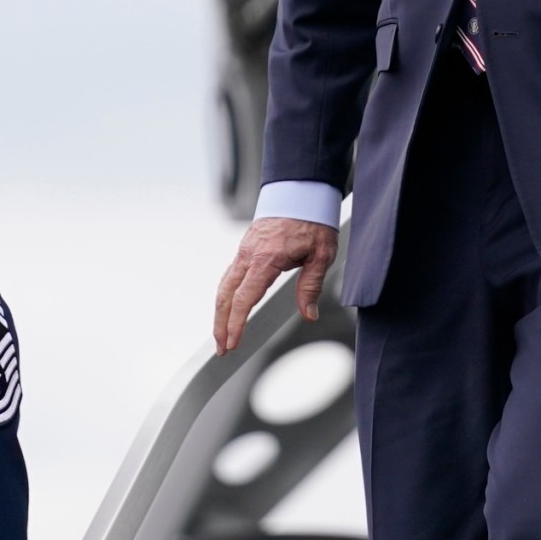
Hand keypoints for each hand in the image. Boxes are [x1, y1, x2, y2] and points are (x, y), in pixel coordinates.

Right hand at [213, 217, 338, 352]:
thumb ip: (311, 286)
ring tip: (221, 335)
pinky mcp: (245, 248)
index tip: (232, 343)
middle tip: (221, 349)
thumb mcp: (321, 254)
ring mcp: (244, 250)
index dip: (236, 323)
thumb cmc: (312, 219)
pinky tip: (227, 308)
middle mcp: (248, 255)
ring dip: (219, 312)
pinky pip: (229, 276)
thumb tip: (308, 313)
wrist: (301, 191)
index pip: (245, 298)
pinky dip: (225, 296)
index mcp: (266, 258)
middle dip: (220, 325)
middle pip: (225, 295)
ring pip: (224, 286)